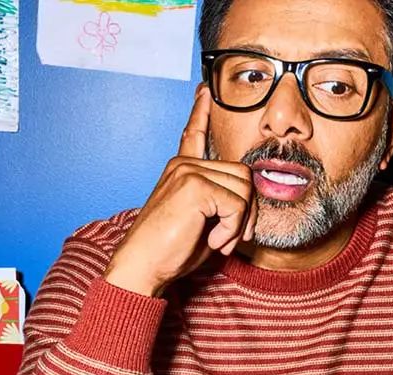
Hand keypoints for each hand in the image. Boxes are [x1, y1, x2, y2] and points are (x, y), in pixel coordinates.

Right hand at [104, 86, 256, 297]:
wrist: (142, 266)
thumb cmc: (169, 252)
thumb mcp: (202, 222)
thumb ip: (222, 202)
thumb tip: (250, 198)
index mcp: (181, 169)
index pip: (194, 135)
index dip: (200, 113)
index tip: (204, 90)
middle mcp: (184, 164)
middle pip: (243, 174)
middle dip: (247, 210)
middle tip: (229, 238)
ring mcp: (188, 171)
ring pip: (245, 189)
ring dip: (239, 223)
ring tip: (217, 241)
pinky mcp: (194, 186)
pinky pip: (237, 205)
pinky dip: (232, 230)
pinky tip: (212, 242)